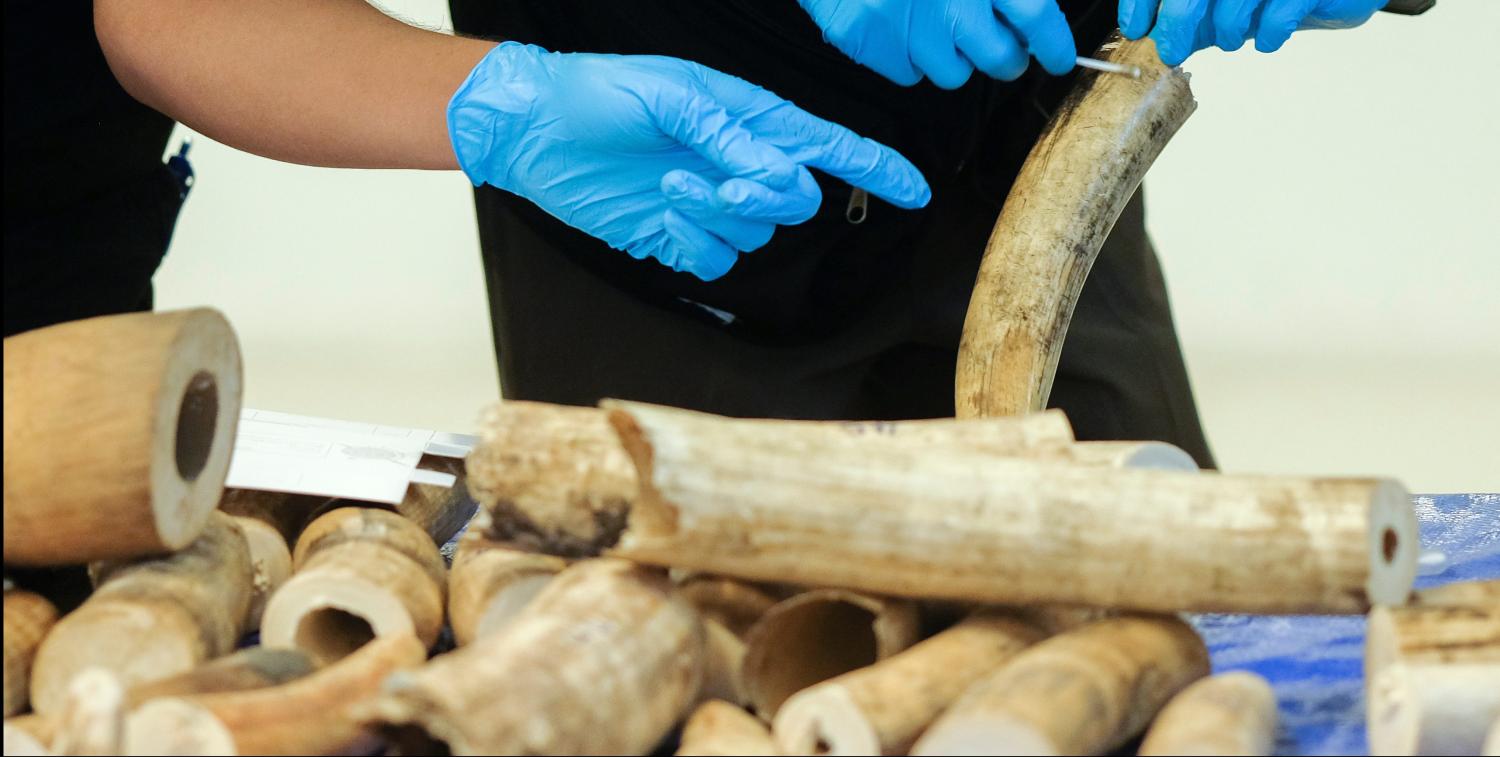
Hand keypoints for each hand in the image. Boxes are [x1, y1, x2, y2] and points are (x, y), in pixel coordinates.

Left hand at [447, 43, 929, 280]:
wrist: (538, 131)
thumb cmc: (600, 94)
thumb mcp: (669, 96)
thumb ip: (728, 134)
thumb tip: (776, 171)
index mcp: (749, 118)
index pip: (829, 145)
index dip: (875, 168)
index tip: (916, 191)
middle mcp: (738, 162)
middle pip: (796, 199)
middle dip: (765, 197)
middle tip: (713, 180)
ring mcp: (710, 203)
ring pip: (757, 233)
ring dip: (717, 217)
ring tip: (669, 186)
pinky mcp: (678, 237)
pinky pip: (717, 261)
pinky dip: (697, 247)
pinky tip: (663, 219)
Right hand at [798, 0, 1076, 88]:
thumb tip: (1034, 13)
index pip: (1037, 17)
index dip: (1053, 45)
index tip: (1058, 59)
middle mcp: (952, 1)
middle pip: (1002, 59)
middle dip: (1007, 60)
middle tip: (998, 47)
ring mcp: (911, 28)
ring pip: (954, 74)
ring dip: (951, 57)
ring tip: (933, 23)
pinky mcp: (874, 44)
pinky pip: (908, 74)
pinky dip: (908, 57)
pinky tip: (899, 24)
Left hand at [1120, 0, 1385, 65]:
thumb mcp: (1227, 0)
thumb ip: (1193, 14)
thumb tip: (1156, 35)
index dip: (1142, 2)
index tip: (1136, 27)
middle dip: (1175, 25)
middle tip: (1171, 50)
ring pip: (1233, 5)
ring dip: (1228, 32)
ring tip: (1233, 37)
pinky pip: (1277, 17)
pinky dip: (1268, 35)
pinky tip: (1269, 35)